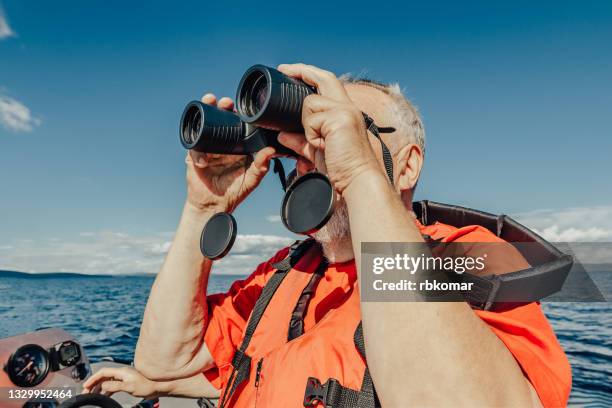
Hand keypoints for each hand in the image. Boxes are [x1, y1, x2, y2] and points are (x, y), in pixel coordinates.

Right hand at [82, 366, 157, 398]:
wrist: (157, 386)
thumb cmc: (146, 385)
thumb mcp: (129, 387)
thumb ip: (115, 386)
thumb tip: (103, 386)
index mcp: (121, 371)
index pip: (103, 372)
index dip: (93, 378)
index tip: (85, 385)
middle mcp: (121, 373)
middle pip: (103, 376)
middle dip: (93, 383)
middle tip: (86, 392)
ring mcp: (124, 377)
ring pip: (107, 381)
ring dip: (99, 387)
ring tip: (92, 395)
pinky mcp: (126, 382)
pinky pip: (112, 385)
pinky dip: (106, 390)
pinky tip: (104, 396)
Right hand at [186, 94, 274, 212]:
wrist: (213, 205)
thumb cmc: (235, 192)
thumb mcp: (252, 179)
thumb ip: (261, 166)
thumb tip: (270, 151)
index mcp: (237, 145)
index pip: (237, 124)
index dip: (238, 113)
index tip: (240, 106)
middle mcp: (222, 143)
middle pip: (219, 119)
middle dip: (220, 107)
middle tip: (224, 102)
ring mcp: (207, 148)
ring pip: (204, 126)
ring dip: (204, 113)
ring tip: (208, 104)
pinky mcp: (194, 156)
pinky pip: (193, 148)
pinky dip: (197, 151)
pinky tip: (203, 160)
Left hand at [276, 63, 380, 192]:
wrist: (357, 180)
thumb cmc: (342, 168)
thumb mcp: (317, 151)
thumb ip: (301, 141)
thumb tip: (282, 136)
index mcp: (346, 112)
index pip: (328, 83)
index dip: (309, 75)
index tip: (290, 72)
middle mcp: (348, 107)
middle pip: (324, 77)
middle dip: (301, 69)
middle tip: (283, 69)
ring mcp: (345, 111)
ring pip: (309, 103)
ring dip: (307, 126)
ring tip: (321, 144)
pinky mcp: (339, 119)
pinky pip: (310, 121)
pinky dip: (311, 136)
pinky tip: (324, 147)